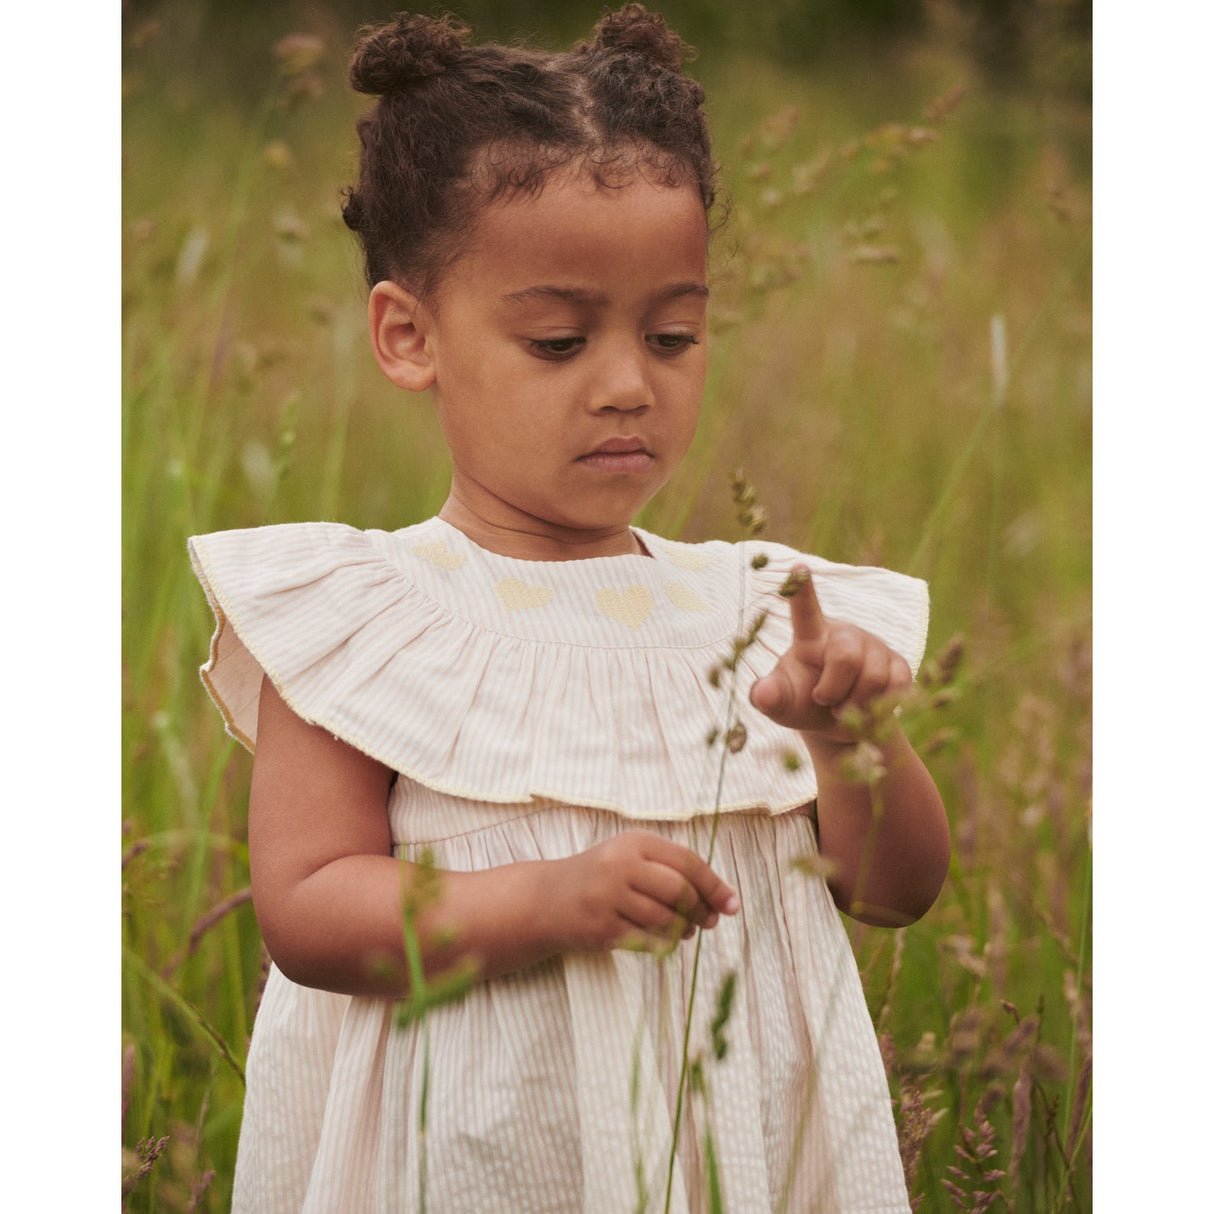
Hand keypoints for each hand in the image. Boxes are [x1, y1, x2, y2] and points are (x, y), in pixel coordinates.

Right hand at [548, 831, 739, 954]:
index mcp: (634, 842)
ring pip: (666, 919)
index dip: (715, 885)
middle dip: (702, 910)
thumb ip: (672, 869)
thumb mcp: (632, 857)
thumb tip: (722, 898)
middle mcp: (620, 865)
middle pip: (680, 891)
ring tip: (686, 930)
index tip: (733, 905)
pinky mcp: (603, 928)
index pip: (687, 862)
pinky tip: (664, 940)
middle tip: (710, 922)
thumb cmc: (603, 877)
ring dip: (684, 930)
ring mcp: (609, 897)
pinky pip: (649, 941)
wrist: (549, 899)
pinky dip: (664, 944)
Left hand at [749, 564, 911, 740]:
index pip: (805, 610)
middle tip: (823, 701)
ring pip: (873, 677)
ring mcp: (873, 647)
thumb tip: (762, 694)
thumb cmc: (803, 704)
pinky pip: (896, 685)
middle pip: (846, 656)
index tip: (798, 567)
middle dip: (832, 690)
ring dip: (855, 705)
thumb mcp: (782, 704)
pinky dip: (879, 707)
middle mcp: (844, 634)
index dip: (802, 590)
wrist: (838, 725)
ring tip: (844, 708)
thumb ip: (769, 697)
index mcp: (810, 636)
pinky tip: (867, 708)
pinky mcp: (898, 664)